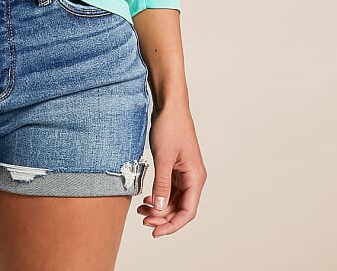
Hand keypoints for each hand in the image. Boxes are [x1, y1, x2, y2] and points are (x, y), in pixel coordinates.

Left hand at [136, 101, 206, 237]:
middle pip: (180, 208)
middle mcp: (193, 178)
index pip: (187, 211)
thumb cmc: (170, 126)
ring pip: (174, 199)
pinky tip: (147, 198)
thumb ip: (162, 184)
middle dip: (163, 217)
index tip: (155, 231)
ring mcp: (184, 173)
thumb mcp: (163, 157)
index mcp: (195, 177)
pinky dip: (159, 196)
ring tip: (141, 210)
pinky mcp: (176, 167)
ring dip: (159, 208)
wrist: (169, 105)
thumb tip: (160, 208)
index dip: (172, 225)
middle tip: (143, 219)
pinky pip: (169, 189)